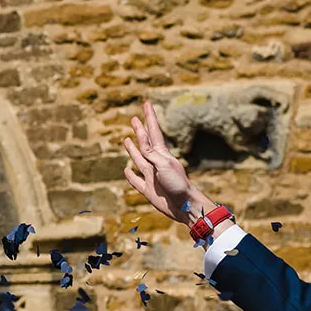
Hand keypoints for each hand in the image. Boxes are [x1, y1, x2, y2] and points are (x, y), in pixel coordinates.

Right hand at [123, 102, 211, 224]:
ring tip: (127, 139)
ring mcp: (151, 176)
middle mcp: (156, 163)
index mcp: (163, 155)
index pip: (154, 132)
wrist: (184, 206)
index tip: (147, 104)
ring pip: (138, 159)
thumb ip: (152, 155)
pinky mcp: (147, 190)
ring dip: (133, 149)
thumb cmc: (178, 185)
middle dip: (140, 130)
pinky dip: (130, 175)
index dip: (150, 118)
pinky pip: (135, 180)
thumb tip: (142, 146)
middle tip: (134, 119)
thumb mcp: (165, 166)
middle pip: (145, 143)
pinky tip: (126, 170)